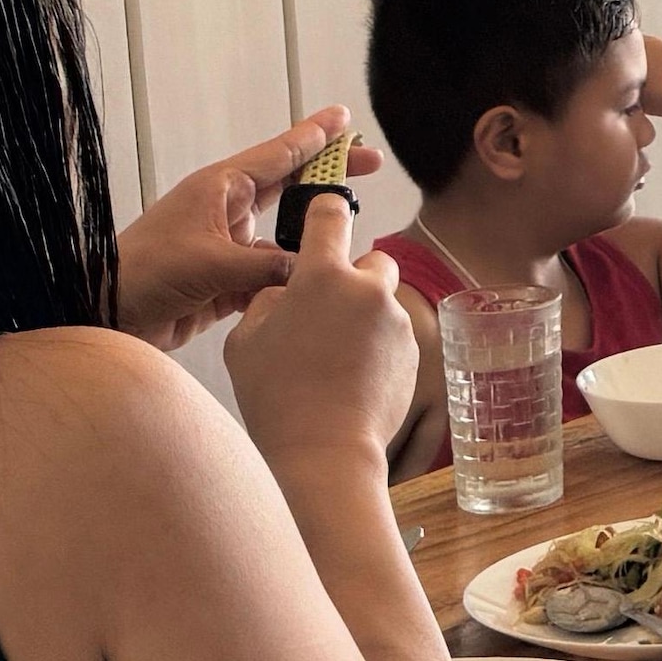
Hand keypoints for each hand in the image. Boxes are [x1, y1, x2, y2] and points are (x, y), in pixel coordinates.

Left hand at [115, 107, 348, 346]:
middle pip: (288, 187)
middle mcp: (226, 212)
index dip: (315, 136)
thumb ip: (269, 268)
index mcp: (219, 189)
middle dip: (327, 177)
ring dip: (309, 240)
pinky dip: (287, 284)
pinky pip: (269, 278)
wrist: (104, 313)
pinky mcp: (224, 282)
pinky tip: (307, 292)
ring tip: (344, 242)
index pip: (278, 154)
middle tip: (370, 163)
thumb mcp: (212, 264)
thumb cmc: (144, 274)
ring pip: (284, 238)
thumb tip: (311, 269)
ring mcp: (226, 248)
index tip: (345, 118)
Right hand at [225, 193, 417, 482]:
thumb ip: (268, 301)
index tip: (326, 213)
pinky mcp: (415, 353)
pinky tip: (353, 381)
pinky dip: (379, 349)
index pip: (332, 215)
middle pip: (373, 260)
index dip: (327, 210)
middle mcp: (368, 290)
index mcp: (322, 276)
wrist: (325, 450)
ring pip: (383, 304)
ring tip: (335, 360)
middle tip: (328, 312)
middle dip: (354, 278)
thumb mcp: (246, 340)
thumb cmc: (276, 396)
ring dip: (365, 318)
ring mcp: (396, 322)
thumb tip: (286, 291)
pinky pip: (395, 337)